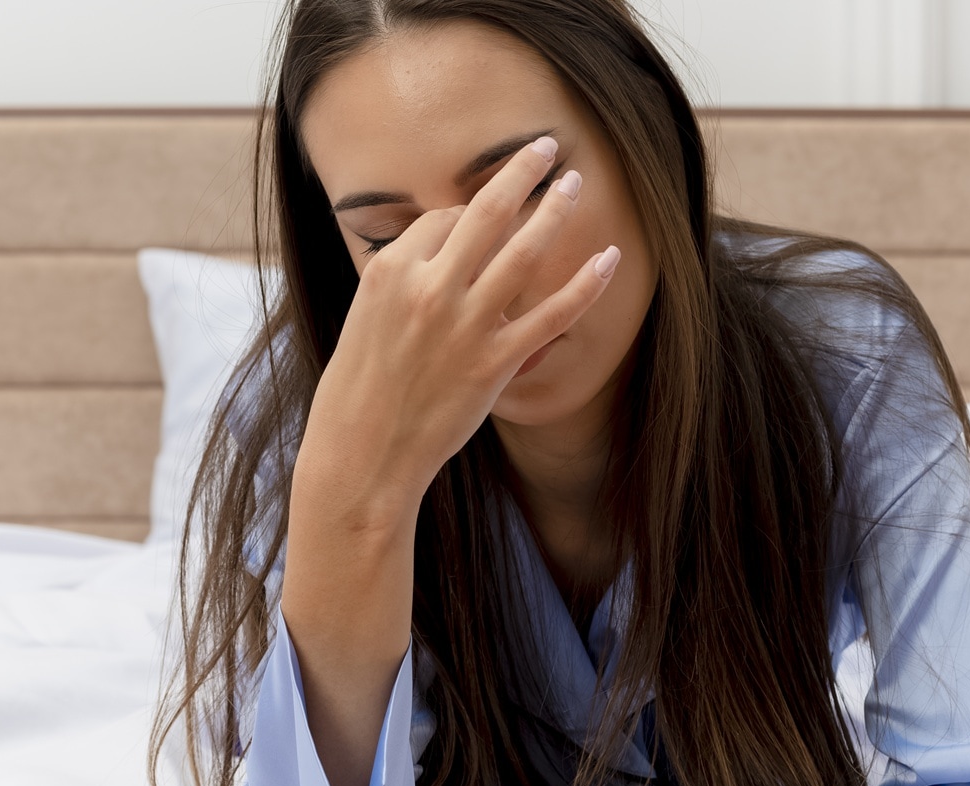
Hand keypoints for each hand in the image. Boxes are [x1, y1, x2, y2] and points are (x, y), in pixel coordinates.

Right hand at [295, 135, 618, 527]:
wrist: (362, 453)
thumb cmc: (361, 389)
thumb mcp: (366, 317)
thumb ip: (407, 280)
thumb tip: (450, 248)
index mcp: (391, 271)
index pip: (442, 219)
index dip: (467, 215)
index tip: (482, 218)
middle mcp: (429, 288)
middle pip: (486, 211)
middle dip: (521, 171)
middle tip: (546, 147)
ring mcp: (466, 325)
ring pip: (525, 251)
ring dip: (556, 210)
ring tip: (575, 183)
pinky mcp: (495, 363)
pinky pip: (552, 314)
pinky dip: (586, 284)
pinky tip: (608, 259)